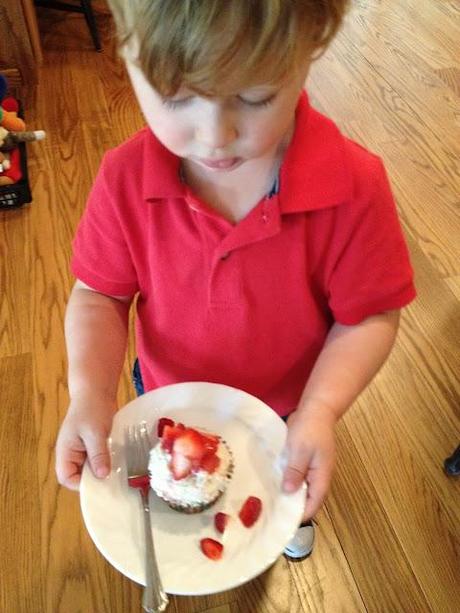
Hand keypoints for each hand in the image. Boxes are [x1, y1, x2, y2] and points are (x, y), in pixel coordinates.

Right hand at [55, 393, 116, 489]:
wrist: (97, 390)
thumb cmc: (92, 408)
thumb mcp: (95, 433)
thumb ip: (97, 454)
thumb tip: (102, 476)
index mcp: (66, 451)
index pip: (66, 478)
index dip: (80, 484)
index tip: (99, 483)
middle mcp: (72, 453)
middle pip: (79, 476)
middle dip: (95, 479)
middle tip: (113, 478)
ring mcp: (82, 449)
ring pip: (91, 469)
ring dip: (103, 469)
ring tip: (118, 469)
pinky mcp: (93, 445)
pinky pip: (99, 459)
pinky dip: (107, 461)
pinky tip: (119, 460)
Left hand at [281, 404, 336, 520]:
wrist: (316, 408)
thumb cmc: (309, 429)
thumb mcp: (300, 450)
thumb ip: (295, 471)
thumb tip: (288, 492)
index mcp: (321, 477)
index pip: (313, 504)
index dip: (300, 514)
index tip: (282, 521)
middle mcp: (318, 476)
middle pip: (308, 498)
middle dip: (292, 506)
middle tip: (271, 513)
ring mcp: (313, 468)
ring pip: (301, 487)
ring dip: (288, 493)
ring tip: (269, 501)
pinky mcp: (305, 460)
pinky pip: (296, 475)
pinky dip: (287, 480)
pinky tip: (272, 481)